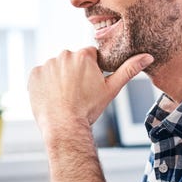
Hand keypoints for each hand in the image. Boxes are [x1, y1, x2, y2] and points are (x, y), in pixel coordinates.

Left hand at [28, 48, 152, 133]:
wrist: (64, 126)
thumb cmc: (89, 109)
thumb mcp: (111, 89)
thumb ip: (129, 70)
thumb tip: (148, 56)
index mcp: (84, 54)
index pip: (89, 56)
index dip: (91, 71)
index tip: (89, 85)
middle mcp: (64, 54)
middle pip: (72, 61)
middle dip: (75, 73)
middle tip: (77, 93)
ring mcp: (47, 64)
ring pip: (56, 68)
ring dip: (59, 78)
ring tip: (64, 97)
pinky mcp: (33, 74)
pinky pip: (41, 76)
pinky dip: (45, 84)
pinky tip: (52, 97)